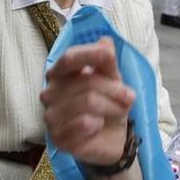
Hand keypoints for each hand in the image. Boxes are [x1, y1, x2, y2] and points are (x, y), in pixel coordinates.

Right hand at [40, 38, 136, 165]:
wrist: (112, 138)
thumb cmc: (108, 104)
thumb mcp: (112, 78)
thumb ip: (106, 59)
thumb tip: (105, 41)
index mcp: (60, 74)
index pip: (69, 58)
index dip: (91, 55)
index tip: (111, 60)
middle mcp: (50, 93)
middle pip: (86, 82)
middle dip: (114, 89)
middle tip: (129, 98)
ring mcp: (51, 116)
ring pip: (87, 102)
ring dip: (112, 107)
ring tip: (118, 112)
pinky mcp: (58, 137)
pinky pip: (84, 124)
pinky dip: (98, 124)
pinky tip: (98, 126)